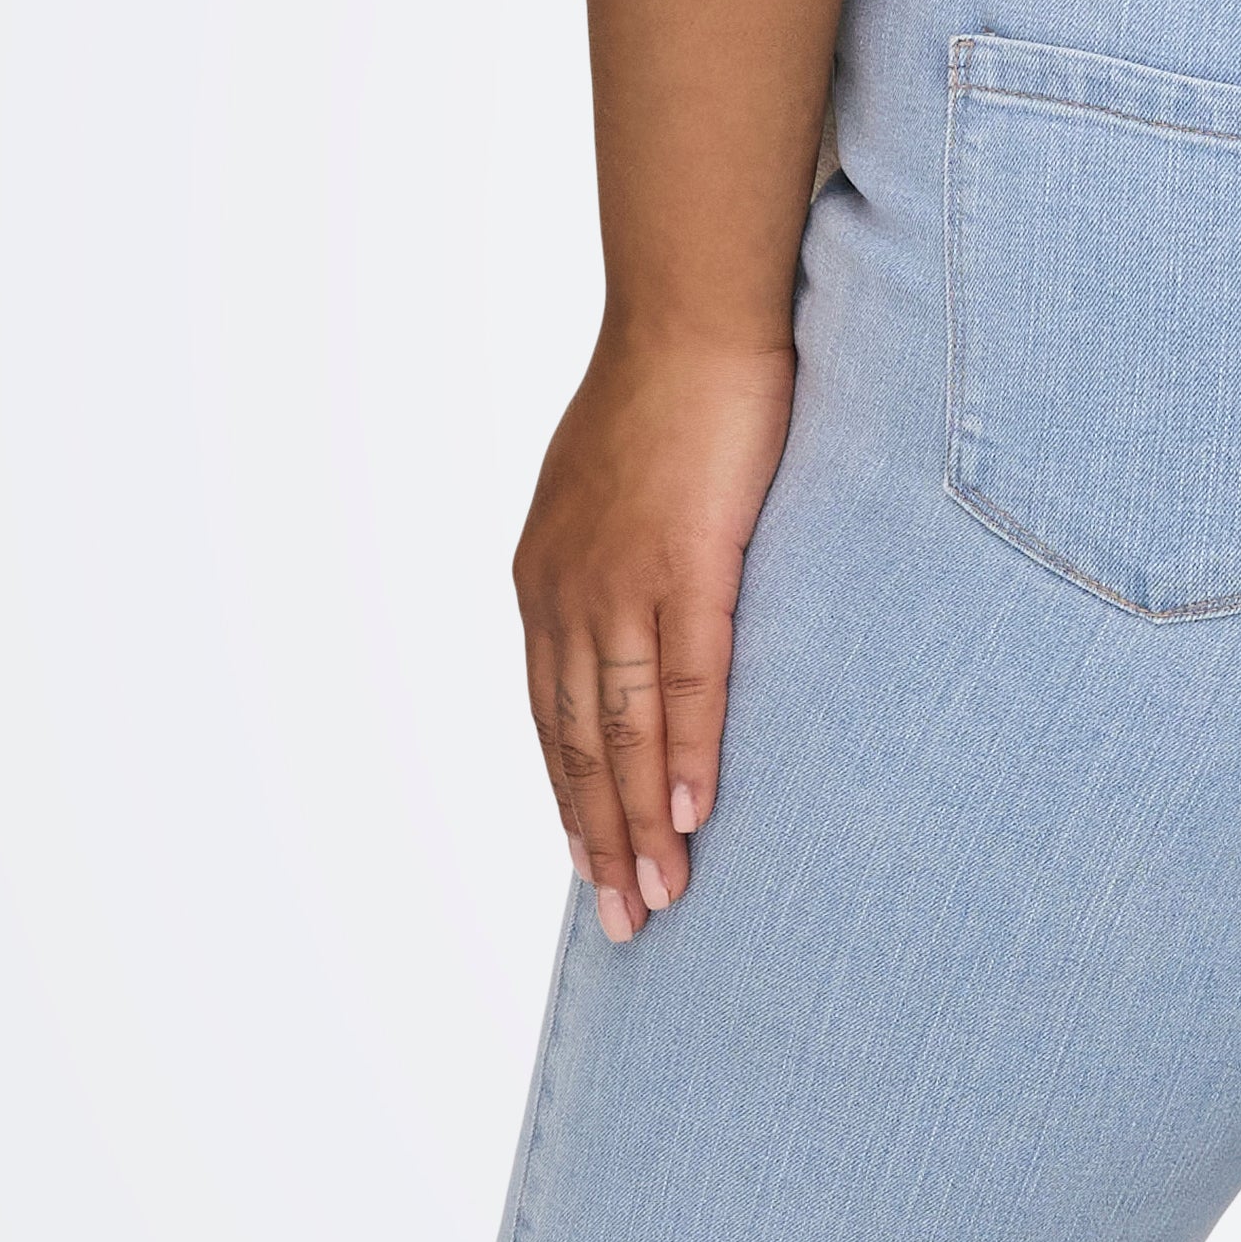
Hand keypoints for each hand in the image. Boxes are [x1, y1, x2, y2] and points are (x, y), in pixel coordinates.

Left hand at [512, 325, 789, 944]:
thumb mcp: (618, 493)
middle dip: (599, 839)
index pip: (554, 715)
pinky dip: (687, 755)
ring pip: (623, 729)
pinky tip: (694, 815)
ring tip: (658, 900)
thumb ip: (621, 561)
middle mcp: (567, 593)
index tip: (593, 866)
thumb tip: (646, 607)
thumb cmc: (669, 395)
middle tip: (624, 923)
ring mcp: (622, 582)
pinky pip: (687, 681)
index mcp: (546, 579)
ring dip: (639, 824)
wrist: (692, 318)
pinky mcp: (686, 564)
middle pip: (578, 742)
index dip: (573, 797)